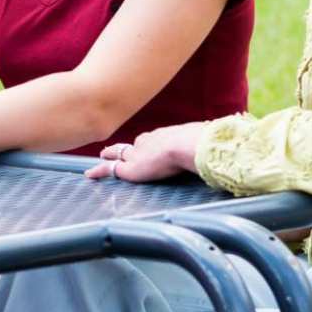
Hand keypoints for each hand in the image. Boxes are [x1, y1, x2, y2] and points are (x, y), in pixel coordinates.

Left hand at [85, 122, 207, 182]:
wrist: (188, 145)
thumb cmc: (201, 145)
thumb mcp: (202, 145)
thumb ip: (205, 149)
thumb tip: (222, 150)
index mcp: (164, 136)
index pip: (151, 140)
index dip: (146, 144)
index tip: (144, 145)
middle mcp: (147, 142)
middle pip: (133, 144)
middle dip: (124, 147)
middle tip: (113, 148)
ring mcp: (137, 154)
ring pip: (119, 153)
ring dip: (110, 155)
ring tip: (101, 156)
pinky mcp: (131, 168)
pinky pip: (110, 169)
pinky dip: (99, 171)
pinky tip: (89, 175)